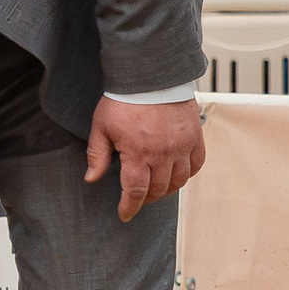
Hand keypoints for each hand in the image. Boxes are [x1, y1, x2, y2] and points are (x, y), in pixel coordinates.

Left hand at [85, 97, 205, 222]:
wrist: (150, 74)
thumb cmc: (124, 99)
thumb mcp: (101, 126)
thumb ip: (97, 155)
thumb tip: (91, 178)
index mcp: (138, 153)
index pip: (135, 192)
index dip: (129, 207)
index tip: (125, 214)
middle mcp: (163, 154)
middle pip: (157, 190)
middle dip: (145, 199)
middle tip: (137, 199)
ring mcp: (181, 146)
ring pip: (178, 181)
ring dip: (166, 190)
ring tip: (156, 188)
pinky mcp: (195, 137)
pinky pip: (196, 164)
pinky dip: (187, 174)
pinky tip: (177, 174)